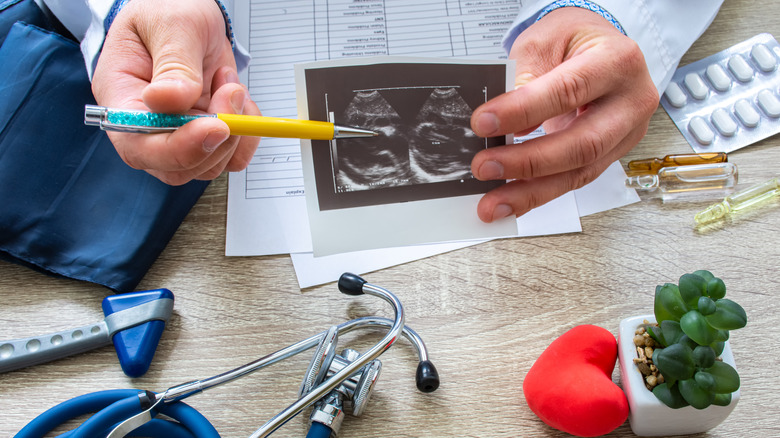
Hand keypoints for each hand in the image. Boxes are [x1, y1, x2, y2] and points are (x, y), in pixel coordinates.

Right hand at [91, 0, 260, 184]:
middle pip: (177, 166)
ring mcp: (178, 134)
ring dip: (234, 130)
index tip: (214, 126)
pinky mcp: (206, 134)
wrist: (185, 8)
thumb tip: (168, 100)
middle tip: (230, 90)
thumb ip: (173, 63)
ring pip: (208, 165)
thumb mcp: (171, 24)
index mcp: (121, 99)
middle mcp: (146, 126)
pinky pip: (231, 157)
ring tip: (228, 83)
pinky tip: (240, 100)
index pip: (139, 146)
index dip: (179, 148)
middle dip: (214, 138)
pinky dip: (247, 135)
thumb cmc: (167, 10)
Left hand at [469, 7, 658, 221]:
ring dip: (530, 191)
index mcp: (617, 61)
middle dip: (528, 162)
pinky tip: (511, 202)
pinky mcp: (611, 155)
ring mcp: (626, 133)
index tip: (483, 123)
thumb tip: (498, 122)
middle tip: (484, 166)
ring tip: (492, 202)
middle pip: (582, 144)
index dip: (523, 111)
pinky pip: (574, 180)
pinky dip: (538, 194)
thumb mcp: (544, 41)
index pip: (568, 91)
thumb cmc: (573, 41)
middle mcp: (631, 101)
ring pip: (579, 172)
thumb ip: (523, 77)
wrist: (599, 47)